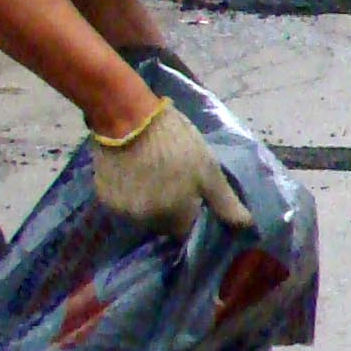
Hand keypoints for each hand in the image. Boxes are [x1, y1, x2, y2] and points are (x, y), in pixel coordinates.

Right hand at [91, 99, 254, 237]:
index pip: (188, 233)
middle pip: (165, 225)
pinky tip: (137, 174)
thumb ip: (225, 203)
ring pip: (144, 215)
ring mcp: (121, 211)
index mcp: (173, 218)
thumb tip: (246, 226)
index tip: (198, 202)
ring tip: (156, 176)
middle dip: (174, 210)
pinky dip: (132, 194)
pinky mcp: (103, 197)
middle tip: (178, 183)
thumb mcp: (208, 170)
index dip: (195, 217)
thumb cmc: (175, 142)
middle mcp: (145, 222)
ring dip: (152, 203)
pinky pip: (124, 204)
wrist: (128, 117)